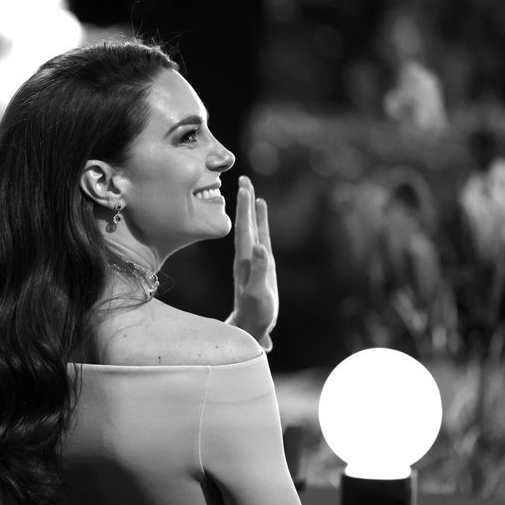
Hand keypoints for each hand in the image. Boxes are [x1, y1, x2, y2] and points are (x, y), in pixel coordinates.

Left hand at [230, 176, 277, 350]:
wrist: (250, 326)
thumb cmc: (255, 313)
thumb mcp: (258, 293)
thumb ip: (259, 270)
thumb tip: (258, 247)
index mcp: (245, 260)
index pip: (244, 229)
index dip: (245, 209)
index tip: (243, 187)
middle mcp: (246, 256)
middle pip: (245, 224)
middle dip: (244, 202)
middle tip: (243, 178)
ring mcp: (253, 260)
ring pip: (252, 229)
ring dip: (251, 210)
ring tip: (251, 190)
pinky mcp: (260, 265)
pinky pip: (260, 238)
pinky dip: (261, 224)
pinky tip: (261, 216)